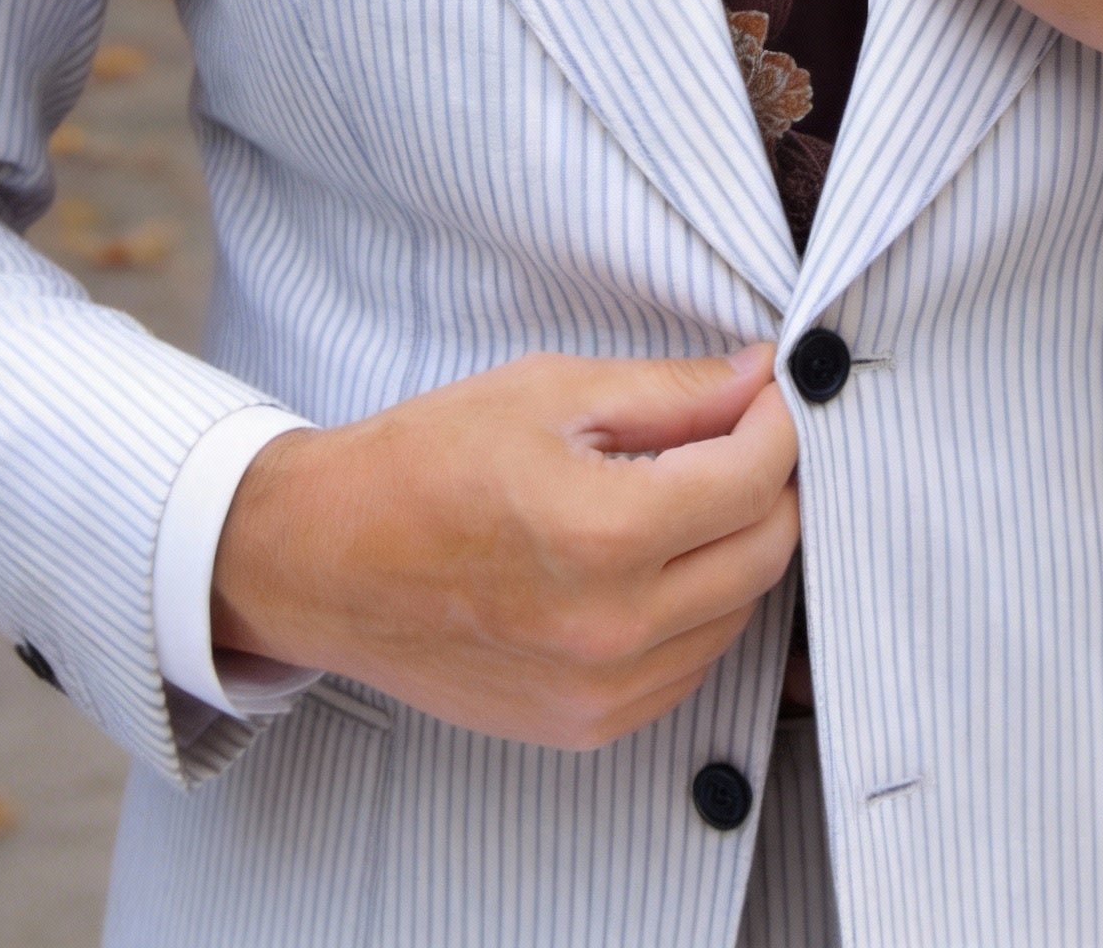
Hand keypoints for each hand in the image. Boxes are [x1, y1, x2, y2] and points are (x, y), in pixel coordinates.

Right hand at [211, 345, 799, 750]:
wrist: (324, 560)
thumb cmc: (426, 460)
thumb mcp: (549, 392)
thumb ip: (670, 391)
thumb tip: (759, 376)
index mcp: (603, 533)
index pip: (753, 479)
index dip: (778, 423)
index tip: (768, 391)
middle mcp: (612, 629)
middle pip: (766, 553)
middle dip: (774, 483)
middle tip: (747, 434)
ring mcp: (601, 693)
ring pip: (739, 614)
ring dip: (741, 547)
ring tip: (697, 492)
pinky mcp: (585, 727)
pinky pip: (691, 665)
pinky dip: (701, 608)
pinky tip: (661, 560)